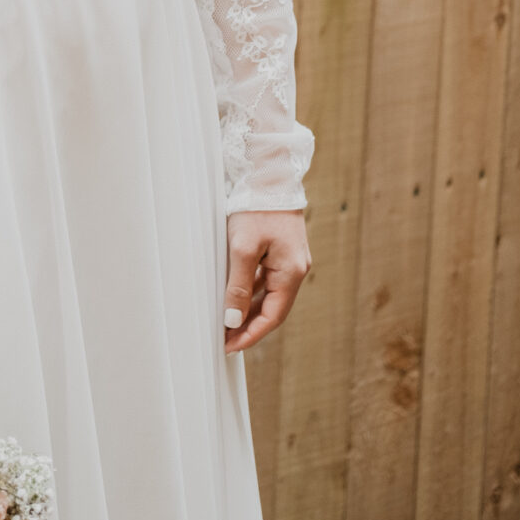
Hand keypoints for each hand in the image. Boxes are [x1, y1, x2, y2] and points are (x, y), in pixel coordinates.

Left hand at [222, 210, 310, 353]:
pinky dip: (249, 290)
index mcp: (292, 272)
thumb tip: (233, 320)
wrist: (268, 172)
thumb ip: (238, 286)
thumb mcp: (243, 248)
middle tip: (224, 339)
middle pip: (272, 308)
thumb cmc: (256, 207)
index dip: (251, 334)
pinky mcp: (280, 249)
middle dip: (249, 325)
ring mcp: (289, 259)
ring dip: (248, 309)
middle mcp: (295, 269)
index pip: (273, 316)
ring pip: (267, 294)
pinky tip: (233, 295)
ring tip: (225, 322)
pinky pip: (265, 278)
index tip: (230, 347)